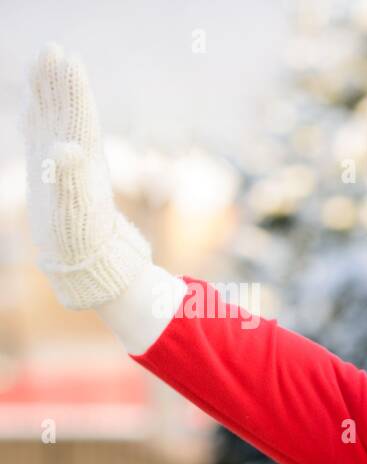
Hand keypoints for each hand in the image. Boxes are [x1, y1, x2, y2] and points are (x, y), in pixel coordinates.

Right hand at [23, 43, 151, 309]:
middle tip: (54, 48)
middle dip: (60, 80)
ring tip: (45, 63)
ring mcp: (63, 162)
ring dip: (51, 92)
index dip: (73, 88)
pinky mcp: (51, 172)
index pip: (78, 115)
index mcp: (82, 160)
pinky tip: (33, 103)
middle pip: (67, 109)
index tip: (67, 58)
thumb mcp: (75, 205)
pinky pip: (43, 135)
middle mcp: (75, 156)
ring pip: (55, 118)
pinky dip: (38, 116)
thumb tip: (69, 148)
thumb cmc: (81, 237)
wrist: (83, 260)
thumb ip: (71, 176)